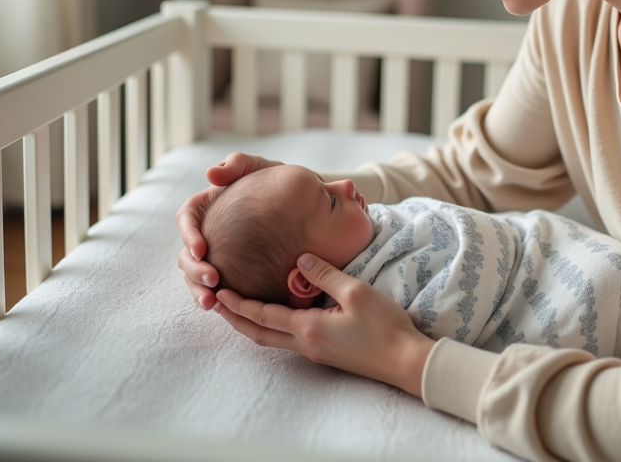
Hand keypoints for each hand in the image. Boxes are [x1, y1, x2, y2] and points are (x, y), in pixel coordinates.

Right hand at [176, 153, 281, 309]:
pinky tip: (224, 307)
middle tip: (212, 282)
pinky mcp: (232, 271)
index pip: (187, 218)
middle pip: (187, 252)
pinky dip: (217, 298)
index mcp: (209, 205)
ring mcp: (219, 253)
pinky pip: (216, 287)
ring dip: (197, 290)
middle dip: (193, 270)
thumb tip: (211, 173)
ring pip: (195, 274)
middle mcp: (209, 230)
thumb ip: (239, 164)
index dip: (188, 234)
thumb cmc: (283, 185)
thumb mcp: (264, 169)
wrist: (311, 206)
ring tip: (211, 303)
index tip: (202, 250)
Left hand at [215, 253, 435, 396]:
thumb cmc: (384, 327)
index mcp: (308, 328)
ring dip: (251, 324)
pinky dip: (272, 327)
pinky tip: (275, 316)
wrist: (405, 361)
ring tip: (237, 309)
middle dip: (235, 318)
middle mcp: (306, 343)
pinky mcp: (326, 352)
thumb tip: (299, 259)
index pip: (263, 315)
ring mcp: (315, 351)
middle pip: (259, 333)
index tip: (218, 291)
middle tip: (215, 303)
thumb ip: (325, 274)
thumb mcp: (355, 292)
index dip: (238, 304)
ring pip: (272, 339)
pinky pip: (288, 339)